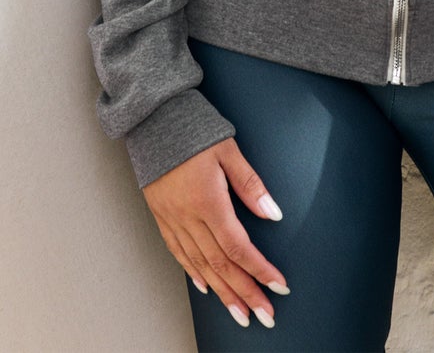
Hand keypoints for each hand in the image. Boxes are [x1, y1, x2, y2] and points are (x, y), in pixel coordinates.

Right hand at [142, 137, 289, 329]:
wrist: (154, 118)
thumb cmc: (195, 130)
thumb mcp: (229, 150)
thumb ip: (251, 185)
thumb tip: (273, 214)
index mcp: (208, 201)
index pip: (239, 247)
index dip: (259, 270)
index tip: (278, 287)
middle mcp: (189, 216)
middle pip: (221, 264)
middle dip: (245, 292)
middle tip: (264, 315)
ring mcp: (172, 219)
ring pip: (200, 265)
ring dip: (222, 292)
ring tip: (240, 313)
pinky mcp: (161, 216)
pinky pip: (178, 253)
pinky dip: (194, 273)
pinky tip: (206, 287)